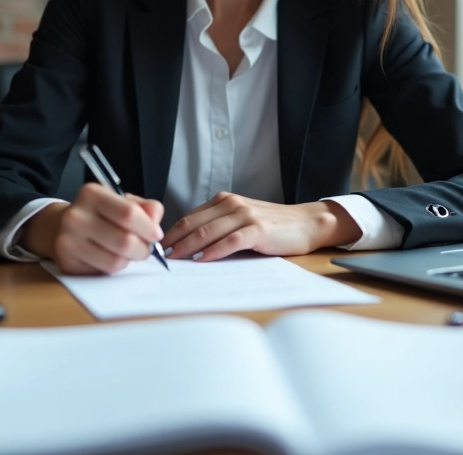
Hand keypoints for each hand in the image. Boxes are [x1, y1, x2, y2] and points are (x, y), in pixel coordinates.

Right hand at [23, 183, 163, 274]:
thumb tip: (156, 221)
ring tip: (128, 252)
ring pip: (116, 261)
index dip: (148, 228)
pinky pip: (103, 272)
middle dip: (143, 248)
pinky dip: (114, 267)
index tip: (156, 234)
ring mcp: (68, 241)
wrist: (58, 226)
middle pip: (125, 241)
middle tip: (145, 247)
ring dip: (129, 260)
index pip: (128, 214)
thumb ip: (145, 207)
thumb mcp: (121, 200)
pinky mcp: (67, 263)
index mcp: (91, 194)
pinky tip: (110, 257)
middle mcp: (75, 217)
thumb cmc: (98, 213)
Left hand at [161, 192, 361, 261]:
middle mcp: (232, 204)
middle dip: (173, 241)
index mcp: (224, 201)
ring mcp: (245, 215)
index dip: (170, 234)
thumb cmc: (273, 227)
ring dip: (188, 247)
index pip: (189, 218)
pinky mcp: (258, 229)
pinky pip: (230, 240)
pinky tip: (202, 260)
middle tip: (157, 258)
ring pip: (208, 231)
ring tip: (174, 261)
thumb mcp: (241, 220)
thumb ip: (218, 226)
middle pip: (194, 223)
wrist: (307, 223)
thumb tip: (187, 247)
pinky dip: (214, 251)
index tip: (155, 249)